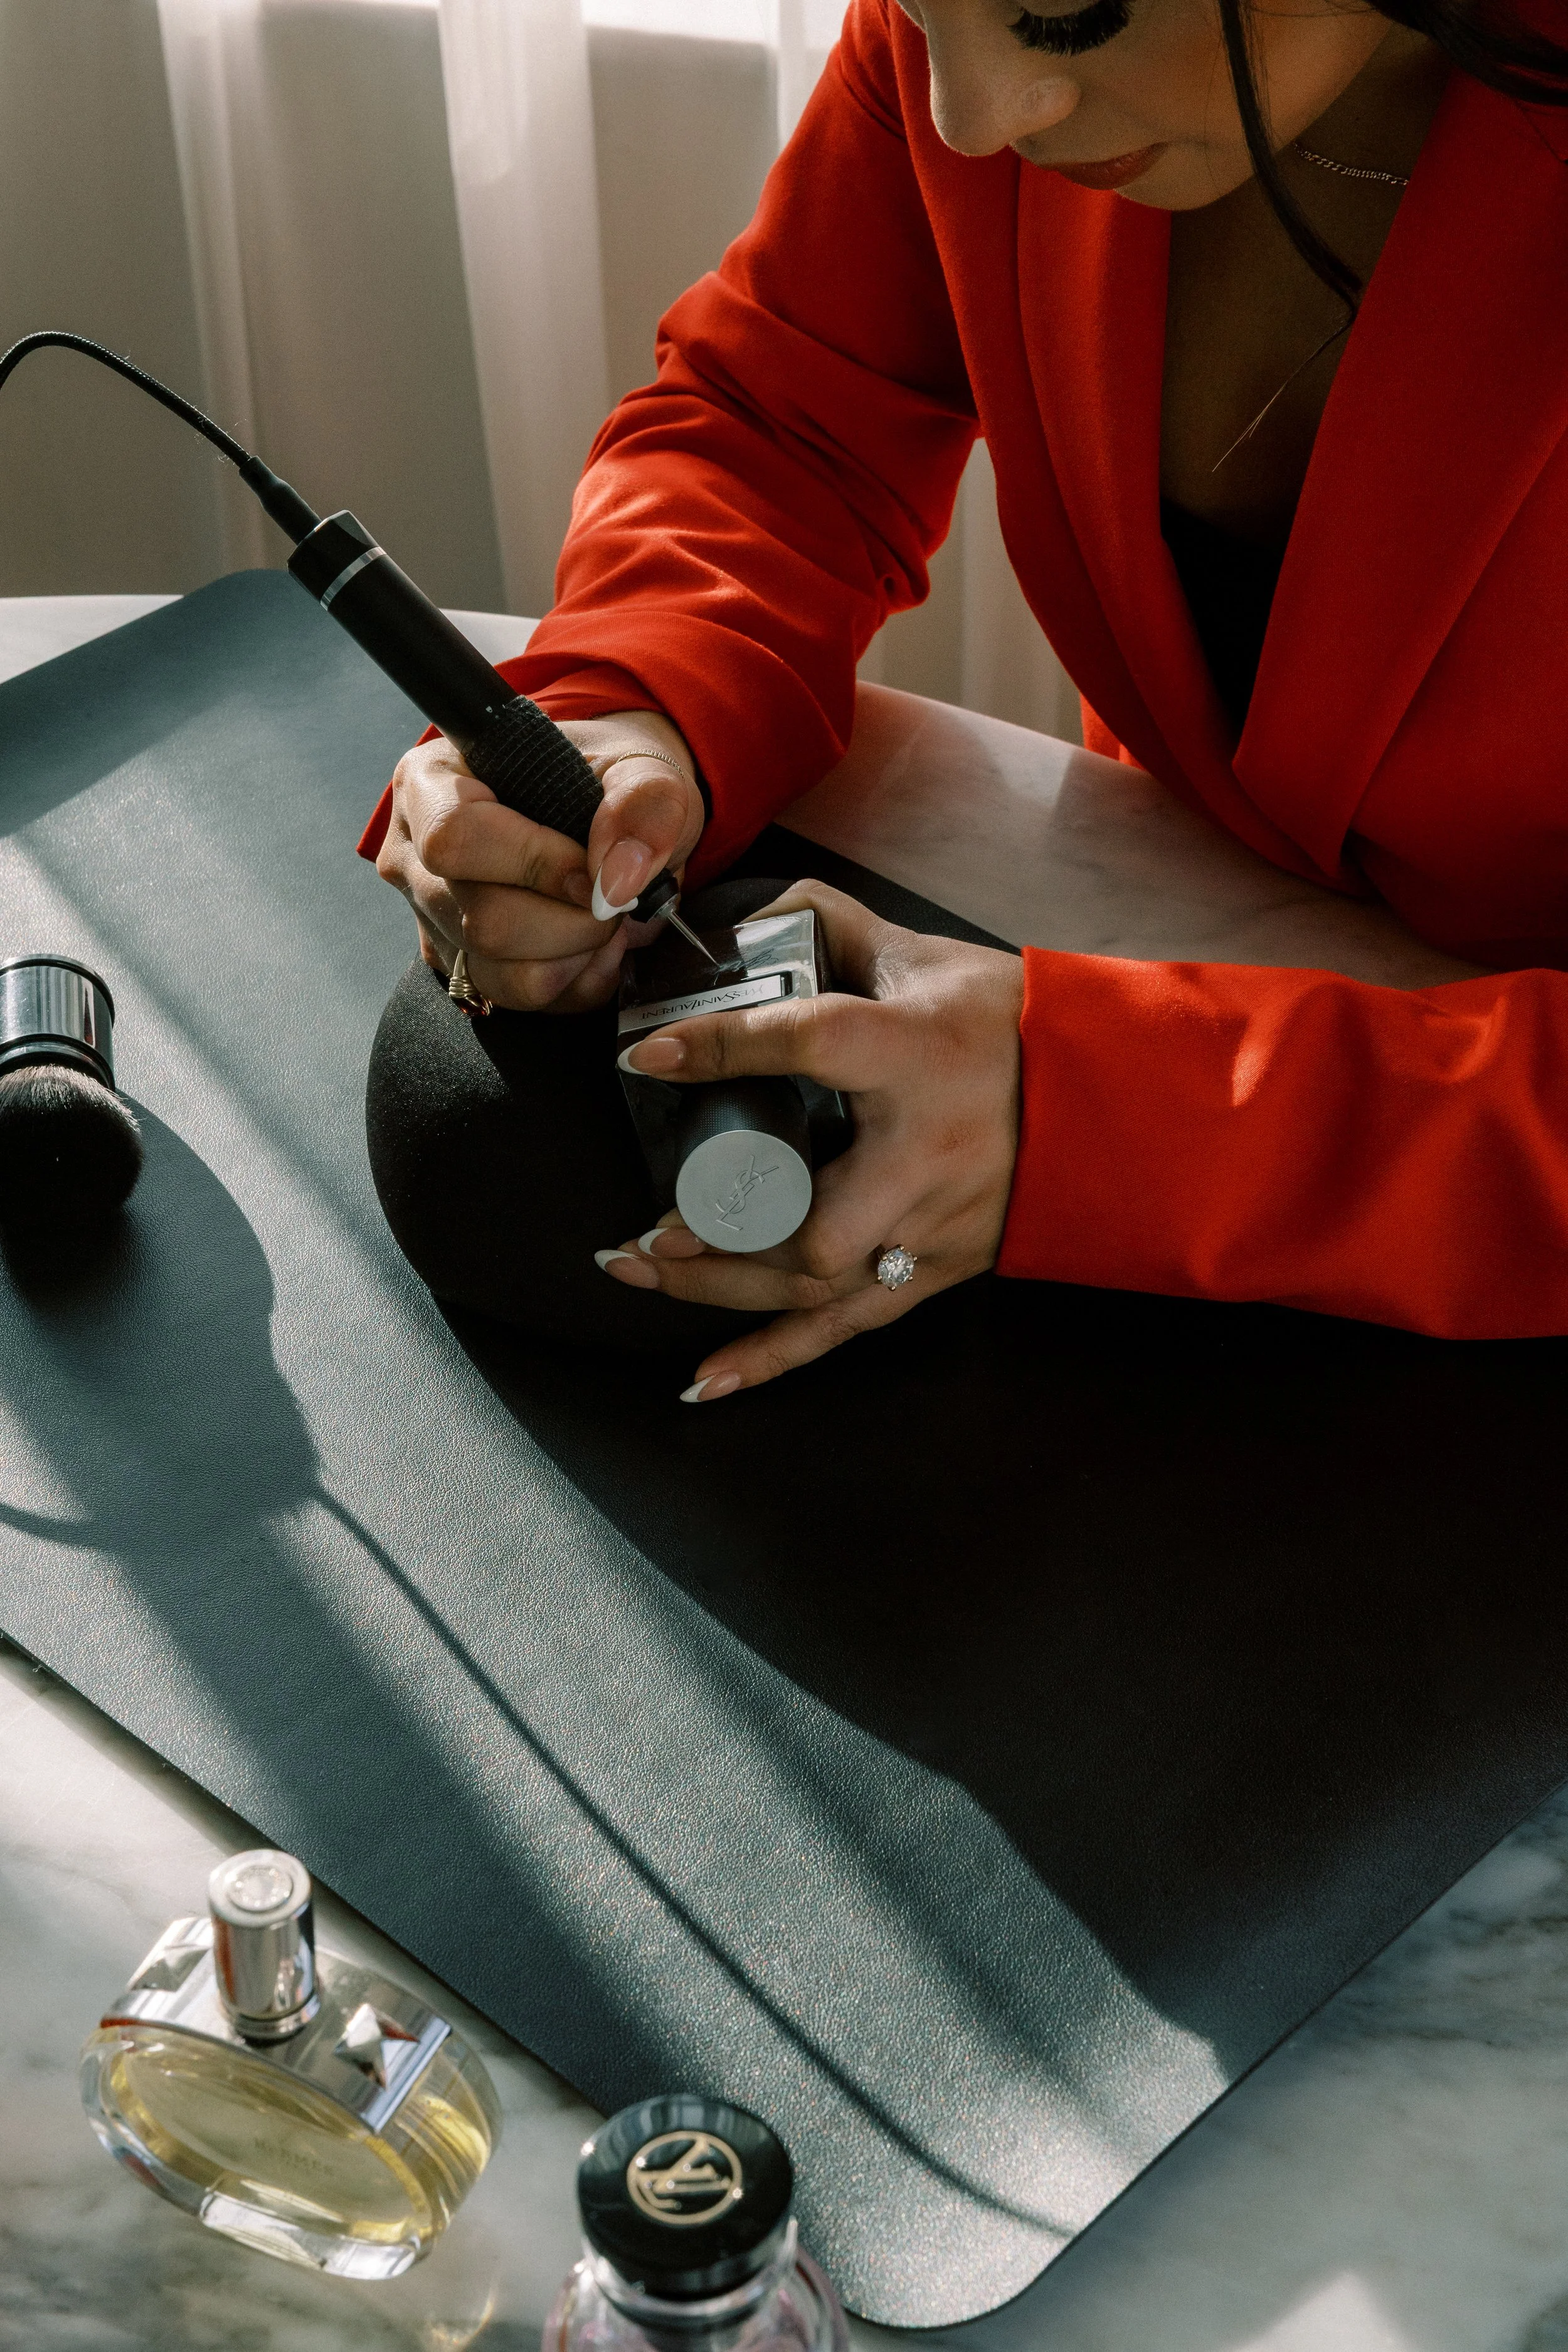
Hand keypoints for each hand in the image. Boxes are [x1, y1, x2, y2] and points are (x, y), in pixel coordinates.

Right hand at [374, 710, 705, 1012]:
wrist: (608, 816)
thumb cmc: (606, 779)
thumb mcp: (640, 766)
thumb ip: (643, 803)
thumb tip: (618, 880)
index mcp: (431, 783)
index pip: (455, 837)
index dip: (536, 863)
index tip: (594, 870)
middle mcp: (415, 856)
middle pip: (484, 922)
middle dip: (573, 923)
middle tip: (615, 899)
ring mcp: (432, 920)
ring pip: (501, 975)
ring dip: (578, 957)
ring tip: (608, 919)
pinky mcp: (462, 969)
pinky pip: (521, 1001)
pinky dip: (576, 982)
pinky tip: (596, 945)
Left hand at [597, 881, 1024, 1397]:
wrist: (1111, 1096)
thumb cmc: (1013, 1026)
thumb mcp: (926, 960)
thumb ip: (834, 926)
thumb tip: (750, 920)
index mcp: (914, 1058)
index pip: (808, 1044)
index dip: (722, 1049)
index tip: (649, 1054)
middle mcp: (922, 1157)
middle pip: (811, 1224)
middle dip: (718, 1237)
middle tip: (645, 1229)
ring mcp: (931, 1226)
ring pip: (816, 1287)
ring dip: (718, 1292)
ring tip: (639, 1272)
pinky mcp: (935, 1269)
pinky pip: (845, 1328)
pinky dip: (770, 1360)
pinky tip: (705, 1380)